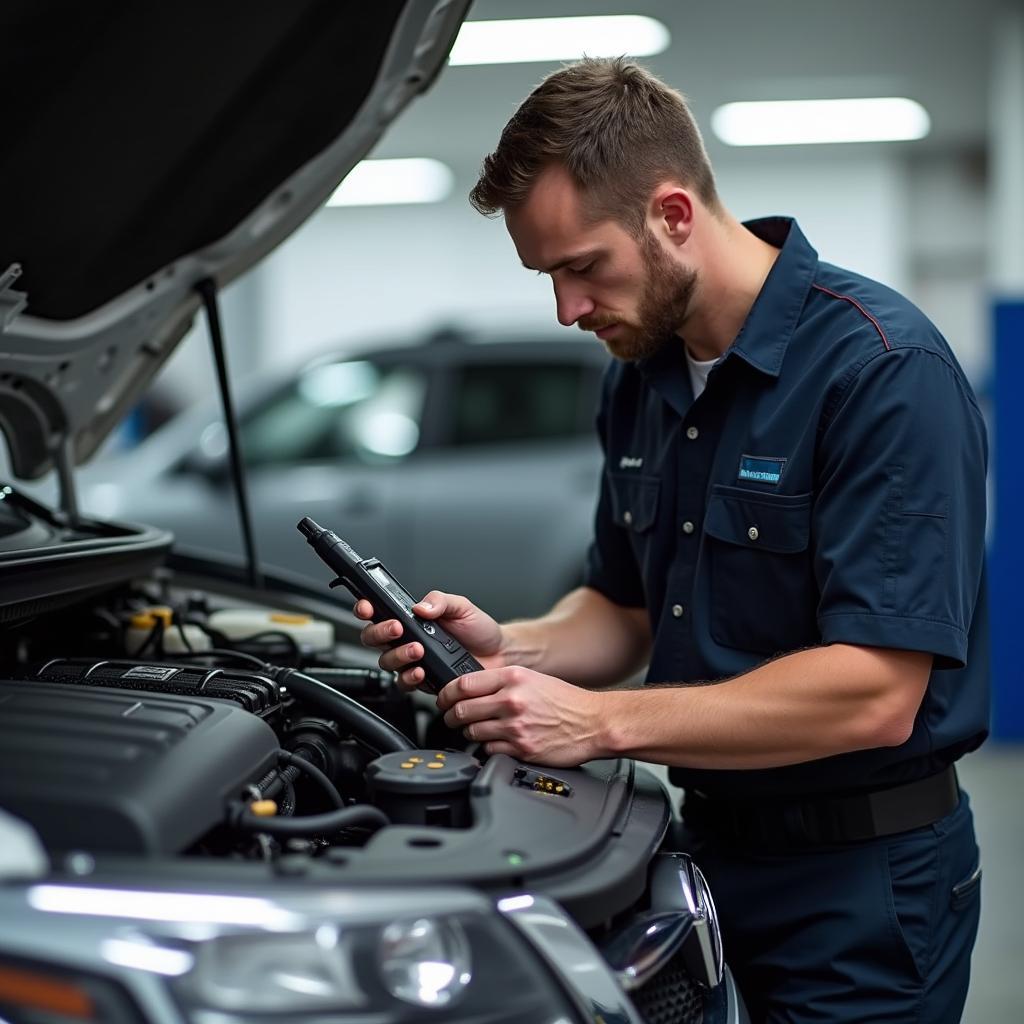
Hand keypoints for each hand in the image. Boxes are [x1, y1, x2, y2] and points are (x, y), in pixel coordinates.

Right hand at [355, 590, 505, 690]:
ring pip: (387, 662)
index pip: (380, 611)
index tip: (368, 607)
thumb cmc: (479, 629)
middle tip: (397, 628)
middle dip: (380, 632)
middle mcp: (407, 639)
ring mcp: (413, 661)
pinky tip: (422, 671)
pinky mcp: (422, 681)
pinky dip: (410, 677)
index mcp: (413, 618)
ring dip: (398, 655)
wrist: (499, 654)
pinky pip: (404, 683)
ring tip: (418, 650)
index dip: (367, 608)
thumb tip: (420, 606)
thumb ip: (440, 601)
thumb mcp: (461, 606)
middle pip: (374, 638)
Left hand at [437, 666, 606, 766]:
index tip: (443, 699)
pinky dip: (487, 747)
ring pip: (472, 731)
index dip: (445, 694)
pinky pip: (489, 750)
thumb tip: (470, 690)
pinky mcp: (521, 749)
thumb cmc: (565, 700)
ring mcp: (516, 727)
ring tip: (475, 730)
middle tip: (452, 717)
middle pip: (462, 710)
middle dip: (451, 716)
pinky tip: (495, 742)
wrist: (594, 722)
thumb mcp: (531, 678)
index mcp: (512, 678)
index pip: (463, 684)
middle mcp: (512, 701)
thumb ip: (501, 682)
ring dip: (469, 732)